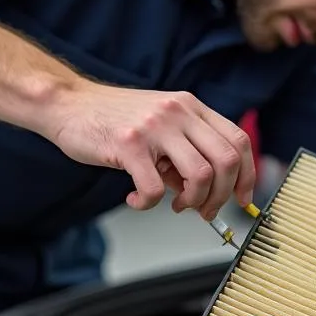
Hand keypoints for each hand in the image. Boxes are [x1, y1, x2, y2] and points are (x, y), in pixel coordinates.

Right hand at [46, 85, 254, 218]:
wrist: (68, 104)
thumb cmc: (113, 119)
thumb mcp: (160, 126)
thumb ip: (186, 152)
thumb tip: (206, 191)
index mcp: (191, 107)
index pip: (238, 141)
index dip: (247, 176)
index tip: (242, 199)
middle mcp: (179, 112)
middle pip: (226, 161)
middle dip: (221, 196)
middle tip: (204, 211)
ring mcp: (155, 128)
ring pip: (200, 175)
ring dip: (192, 202)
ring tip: (174, 205)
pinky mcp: (129, 145)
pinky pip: (155, 188)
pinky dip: (149, 204)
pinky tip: (136, 199)